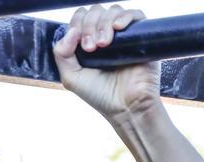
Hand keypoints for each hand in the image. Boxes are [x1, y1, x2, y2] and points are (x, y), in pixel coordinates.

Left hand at [54, 5, 160, 123]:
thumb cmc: (101, 96)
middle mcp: (106, 36)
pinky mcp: (142, 38)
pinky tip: (118, 28)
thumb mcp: (72, 77)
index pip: (81, 18)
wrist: (127, 108)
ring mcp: (124, 36)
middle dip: (90, 25)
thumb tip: (71, 30)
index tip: (82, 46)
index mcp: (89, 42)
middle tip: (92, 47)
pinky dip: (125, 16)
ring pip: (113, 11)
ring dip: (104, 23)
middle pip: (96, 12)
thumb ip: (62, 53)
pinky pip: (136, 15)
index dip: (78, 24)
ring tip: (104, 43)